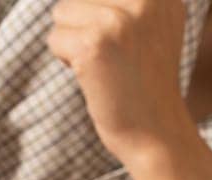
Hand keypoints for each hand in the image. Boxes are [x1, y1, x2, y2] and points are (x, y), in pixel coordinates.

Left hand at [48, 0, 191, 162]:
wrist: (156, 133)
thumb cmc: (145, 82)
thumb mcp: (151, 26)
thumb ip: (125, 0)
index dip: (98, 14)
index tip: (122, 44)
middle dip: (84, 26)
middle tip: (115, 58)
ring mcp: (118, 20)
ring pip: (62, 12)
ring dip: (74, 42)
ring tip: (106, 65)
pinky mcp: (94, 44)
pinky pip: (54, 39)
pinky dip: (67, 61)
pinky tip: (95, 77)